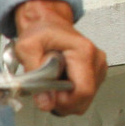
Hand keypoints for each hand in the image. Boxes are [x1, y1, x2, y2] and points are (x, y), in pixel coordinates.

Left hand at [12, 0, 105, 114]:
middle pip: (85, 99)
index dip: (64, 102)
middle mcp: (96, 60)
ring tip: (51, 83)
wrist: (47, 22)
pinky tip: (59, 83)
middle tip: (46, 91)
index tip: (49, 98)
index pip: (83, 91)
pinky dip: (68, 96)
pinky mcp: (95, 74)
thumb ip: (34, 75)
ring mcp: (98, 68)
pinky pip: (83, 96)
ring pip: (84, 101)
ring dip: (64, 100)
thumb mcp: (26, 48)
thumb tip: (45, 102)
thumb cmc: (40, 31)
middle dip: (62, 103)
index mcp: (84, 52)